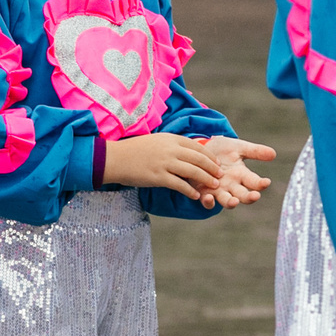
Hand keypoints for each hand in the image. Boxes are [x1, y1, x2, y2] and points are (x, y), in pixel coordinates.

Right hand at [101, 133, 222, 202]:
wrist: (115, 158)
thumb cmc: (133, 151)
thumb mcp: (155, 141)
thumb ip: (171, 145)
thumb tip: (185, 152)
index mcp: (171, 139)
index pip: (197, 147)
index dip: (210, 156)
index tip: (216, 163)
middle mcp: (170, 149)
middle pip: (199, 159)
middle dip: (212, 168)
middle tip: (220, 176)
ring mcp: (165, 163)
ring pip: (193, 171)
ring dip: (206, 179)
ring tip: (214, 186)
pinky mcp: (158, 176)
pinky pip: (180, 185)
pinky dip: (190, 191)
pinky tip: (196, 196)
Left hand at [194, 137, 277, 207]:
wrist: (202, 148)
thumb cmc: (223, 149)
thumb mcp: (239, 147)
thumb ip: (255, 151)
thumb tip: (274, 153)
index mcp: (242, 175)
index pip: (255, 182)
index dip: (261, 184)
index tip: (266, 182)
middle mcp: (232, 186)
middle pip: (243, 196)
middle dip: (249, 197)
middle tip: (255, 196)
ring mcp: (219, 191)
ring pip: (227, 201)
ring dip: (231, 203)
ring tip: (234, 201)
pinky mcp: (204, 192)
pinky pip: (207, 201)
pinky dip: (209, 202)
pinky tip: (209, 197)